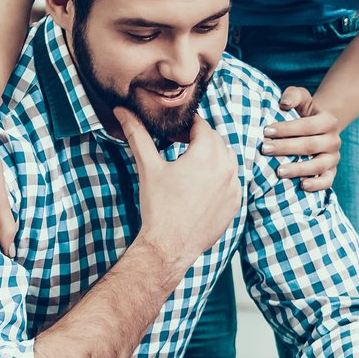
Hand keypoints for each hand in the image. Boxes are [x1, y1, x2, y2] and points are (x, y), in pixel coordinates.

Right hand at [122, 109, 240, 270]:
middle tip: (179, 145)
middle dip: (199, 139)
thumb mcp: (149, 167)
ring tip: (190, 164)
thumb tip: (123, 111)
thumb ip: (138, 135)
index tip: (173, 133)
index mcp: (207, 155)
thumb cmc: (159, 207)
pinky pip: (232, 181)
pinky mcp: (235, 203)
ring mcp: (234, 187)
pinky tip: (201, 185)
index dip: (186, 126)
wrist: (170, 245)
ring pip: (227, 159)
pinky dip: (220, 177)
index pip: (202, 126)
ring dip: (212, 156)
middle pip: (216, 141)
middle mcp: (226, 168)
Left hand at [263, 86, 341, 193]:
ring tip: (278, 171)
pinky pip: (327, 181)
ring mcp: (333, 158)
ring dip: (298, 169)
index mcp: (328, 121)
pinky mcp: (331, 172)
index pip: (307, 126)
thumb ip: (293, 95)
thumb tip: (284, 104)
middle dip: (286, 148)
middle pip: (310, 146)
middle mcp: (334, 140)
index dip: (287, 129)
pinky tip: (302, 186)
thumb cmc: (304, 113)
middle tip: (265, 149)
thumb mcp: (301, 98)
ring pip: (318, 165)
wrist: (318, 129)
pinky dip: (316, 185)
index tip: (266, 131)